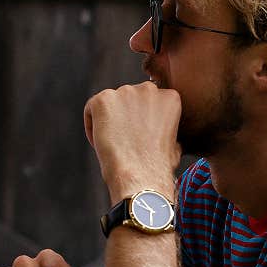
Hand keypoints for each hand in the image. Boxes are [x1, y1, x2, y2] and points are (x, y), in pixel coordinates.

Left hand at [83, 82, 181, 200]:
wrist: (141, 177)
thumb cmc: (158, 168)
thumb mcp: (175, 144)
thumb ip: (166, 128)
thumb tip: (158, 132)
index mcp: (169, 97)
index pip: (150, 101)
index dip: (142, 121)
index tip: (139, 138)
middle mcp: (148, 89)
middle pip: (130, 99)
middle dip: (125, 117)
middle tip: (123, 141)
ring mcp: (124, 92)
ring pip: (111, 104)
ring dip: (109, 121)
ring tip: (112, 145)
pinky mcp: (103, 100)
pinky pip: (91, 109)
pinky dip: (92, 125)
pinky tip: (98, 143)